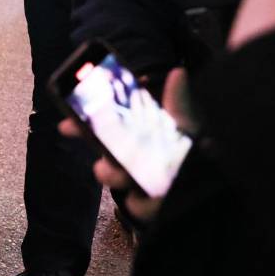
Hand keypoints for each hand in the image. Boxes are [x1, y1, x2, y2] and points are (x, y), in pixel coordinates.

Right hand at [58, 68, 193, 220]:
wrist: (209, 192)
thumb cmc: (193, 155)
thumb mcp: (185, 126)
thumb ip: (178, 103)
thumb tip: (178, 72)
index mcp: (136, 132)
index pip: (101, 124)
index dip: (80, 123)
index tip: (65, 126)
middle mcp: (129, 153)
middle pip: (98, 149)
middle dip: (97, 156)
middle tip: (109, 158)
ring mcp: (132, 179)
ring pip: (107, 175)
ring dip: (115, 176)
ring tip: (131, 176)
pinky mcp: (141, 204)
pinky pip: (133, 203)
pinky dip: (143, 202)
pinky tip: (152, 197)